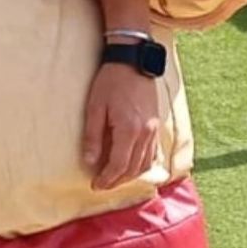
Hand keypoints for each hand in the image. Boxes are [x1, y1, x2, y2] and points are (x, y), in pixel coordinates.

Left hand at [81, 58, 159, 189]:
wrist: (134, 62)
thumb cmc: (111, 81)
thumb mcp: (95, 106)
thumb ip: (93, 136)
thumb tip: (89, 161)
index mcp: (129, 130)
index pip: (118, 165)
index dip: (107, 179)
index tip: (95, 185)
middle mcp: (145, 134)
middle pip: (133, 169)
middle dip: (117, 181)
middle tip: (102, 185)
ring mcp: (154, 130)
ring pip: (145, 164)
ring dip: (130, 175)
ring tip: (114, 178)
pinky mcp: (156, 125)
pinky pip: (152, 153)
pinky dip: (142, 164)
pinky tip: (131, 165)